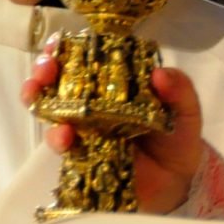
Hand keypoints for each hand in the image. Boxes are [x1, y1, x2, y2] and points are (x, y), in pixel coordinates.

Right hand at [22, 42, 205, 214]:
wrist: (178, 180)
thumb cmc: (177, 136)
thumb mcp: (185, 109)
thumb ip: (179, 90)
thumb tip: (159, 74)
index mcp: (114, 83)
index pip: (84, 59)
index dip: (66, 49)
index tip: (58, 43)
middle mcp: (92, 103)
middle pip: (56, 80)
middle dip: (43, 70)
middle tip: (46, 66)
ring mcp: (82, 129)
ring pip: (49, 109)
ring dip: (38, 97)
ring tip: (38, 92)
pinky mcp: (80, 155)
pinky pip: (62, 145)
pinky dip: (58, 137)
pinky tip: (64, 134)